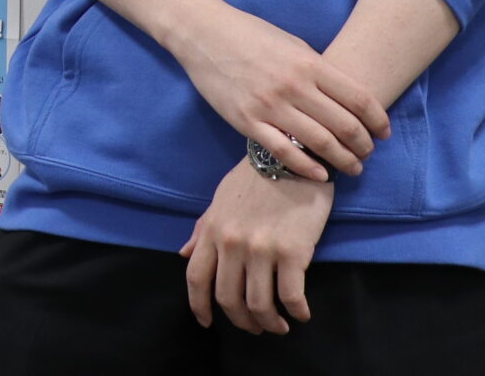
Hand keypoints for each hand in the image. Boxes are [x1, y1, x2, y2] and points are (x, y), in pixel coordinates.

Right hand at [168, 5, 387, 181]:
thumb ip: (318, 70)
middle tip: (368, 153)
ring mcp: (269, 106)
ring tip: (352, 167)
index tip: (383, 133)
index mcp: (309, 64)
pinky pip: (284, 152)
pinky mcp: (247, 122)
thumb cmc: (250, 34)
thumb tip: (343, 98)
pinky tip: (321, 174)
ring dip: (343, 160)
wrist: (203, 33)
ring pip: (320, 143)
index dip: (378, 120)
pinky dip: (307, 167)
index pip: (358, 99)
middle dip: (364, 145)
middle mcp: (293, 86)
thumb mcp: (292, 44)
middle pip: (344, 125)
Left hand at [182, 160, 332, 333]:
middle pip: (228, 298)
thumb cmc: (255, 178)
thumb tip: (183, 254)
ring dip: (269, 323)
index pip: (196, 278)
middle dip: (241, 321)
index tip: (207, 322)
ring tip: (279, 325)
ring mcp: (261, 249)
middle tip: (255, 327)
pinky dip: (297, 312)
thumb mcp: (221, 200)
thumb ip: (202, 229)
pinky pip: (291, 296)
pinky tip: (302, 314)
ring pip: (259, 304)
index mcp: (212, 230)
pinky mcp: (292, 251)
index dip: (199, 306)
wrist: (291, 157)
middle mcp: (231, 243)